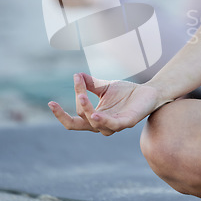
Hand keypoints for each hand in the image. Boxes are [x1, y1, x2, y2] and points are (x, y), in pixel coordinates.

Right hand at [48, 73, 165, 135]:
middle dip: (65, 116)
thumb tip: (76, 75)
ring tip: (81, 96)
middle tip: (54, 104)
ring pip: (95, 123)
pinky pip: (112, 125)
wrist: (149, 92)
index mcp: (95, 117)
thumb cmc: (126, 92)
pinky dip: (102, 120)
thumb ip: (90, 83)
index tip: (51, 101)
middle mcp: (102, 124)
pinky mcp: (127, 122)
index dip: (63, 111)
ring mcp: (114, 125)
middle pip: (78, 125)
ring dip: (86, 110)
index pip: (75, 116)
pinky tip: (95, 113)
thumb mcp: (104, 86)